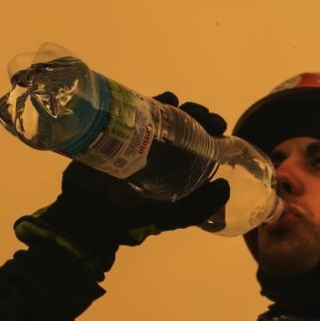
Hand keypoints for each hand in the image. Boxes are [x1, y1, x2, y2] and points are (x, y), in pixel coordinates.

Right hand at [14, 94, 232, 272]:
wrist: (93, 218)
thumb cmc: (134, 221)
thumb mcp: (175, 217)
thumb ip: (201, 206)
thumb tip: (226, 185)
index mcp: (173, 168)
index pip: (195, 143)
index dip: (209, 132)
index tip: (219, 127)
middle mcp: (157, 151)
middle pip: (182, 125)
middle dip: (198, 117)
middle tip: (210, 119)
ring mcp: (136, 140)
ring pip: (162, 115)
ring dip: (181, 107)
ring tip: (192, 108)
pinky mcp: (115, 133)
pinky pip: (134, 112)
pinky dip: (153, 102)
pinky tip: (169, 100)